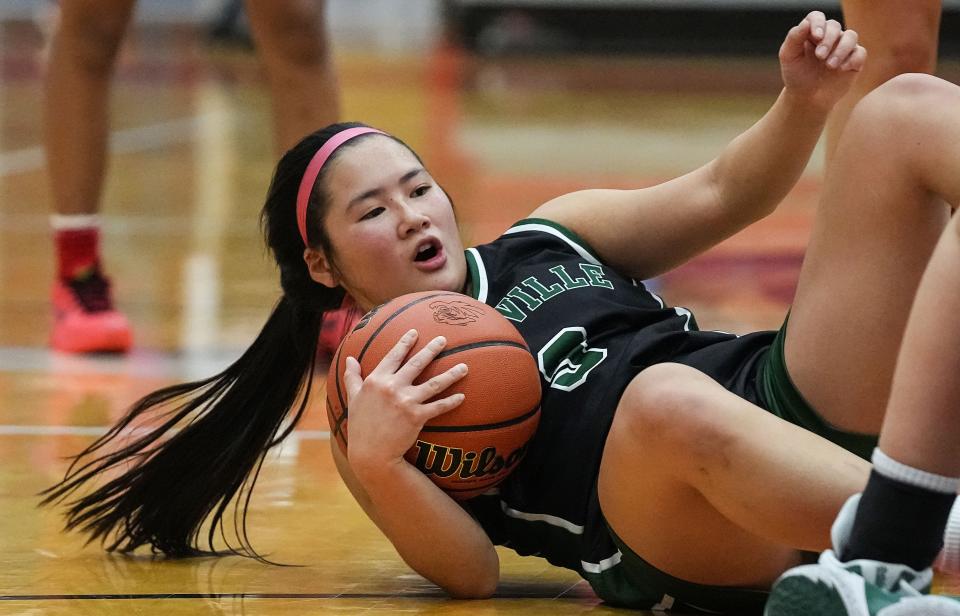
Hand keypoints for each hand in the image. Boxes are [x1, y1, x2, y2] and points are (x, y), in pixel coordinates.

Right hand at [342, 329, 467, 478]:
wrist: (370, 453)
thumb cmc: (360, 425)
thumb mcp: (353, 398)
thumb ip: (352, 377)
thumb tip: (349, 359)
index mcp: (376, 380)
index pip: (393, 356)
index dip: (405, 343)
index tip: (415, 332)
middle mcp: (392, 387)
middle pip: (417, 364)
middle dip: (432, 349)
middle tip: (443, 339)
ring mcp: (406, 401)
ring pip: (434, 383)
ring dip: (451, 374)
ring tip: (465, 366)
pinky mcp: (417, 417)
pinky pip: (438, 406)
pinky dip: (451, 401)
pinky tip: (462, 396)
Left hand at [779, 11, 866, 110]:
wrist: (807, 97)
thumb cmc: (796, 75)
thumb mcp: (789, 57)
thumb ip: (794, 38)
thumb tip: (806, 23)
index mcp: (811, 32)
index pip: (817, 17)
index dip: (818, 23)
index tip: (816, 36)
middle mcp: (829, 36)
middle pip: (834, 26)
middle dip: (828, 40)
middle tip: (820, 56)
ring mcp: (843, 47)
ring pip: (851, 36)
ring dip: (841, 49)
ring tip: (830, 66)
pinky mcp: (854, 60)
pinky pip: (860, 52)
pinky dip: (852, 59)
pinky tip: (841, 69)